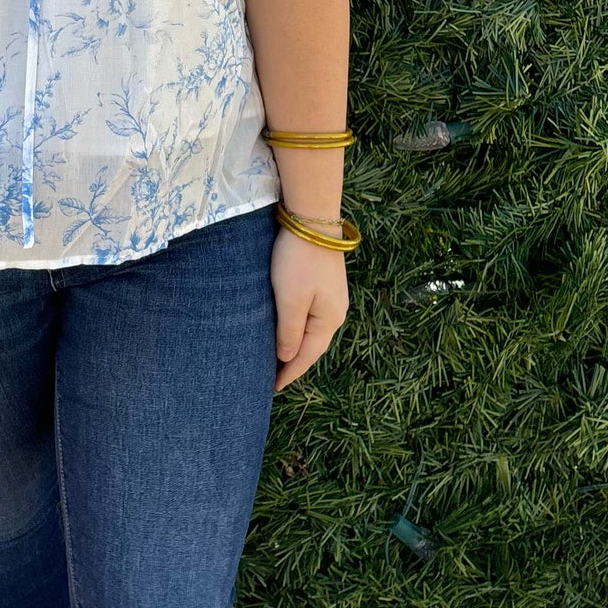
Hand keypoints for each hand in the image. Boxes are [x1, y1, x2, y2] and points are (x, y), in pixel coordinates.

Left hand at [270, 227, 349, 390]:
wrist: (312, 219)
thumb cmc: (298, 261)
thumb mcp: (291, 299)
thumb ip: (289, 331)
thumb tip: (287, 358)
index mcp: (329, 320)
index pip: (307, 356)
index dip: (289, 373)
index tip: (272, 388)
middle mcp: (335, 312)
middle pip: (312, 346)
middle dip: (293, 363)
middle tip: (272, 379)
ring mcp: (332, 298)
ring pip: (312, 332)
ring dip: (296, 346)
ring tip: (277, 360)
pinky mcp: (324, 284)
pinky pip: (310, 317)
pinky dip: (298, 330)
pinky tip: (288, 331)